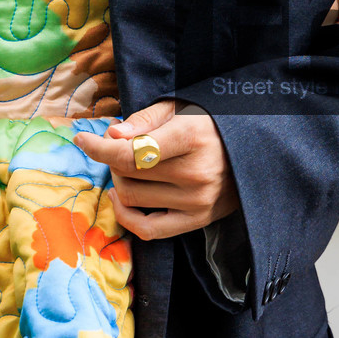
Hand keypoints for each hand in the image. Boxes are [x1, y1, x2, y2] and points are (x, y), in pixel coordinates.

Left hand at [72, 101, 239, 241]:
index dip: (98, 146)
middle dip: (113, 158)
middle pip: (127, 173)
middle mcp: (195, 172)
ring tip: (130, 168)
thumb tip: (112, 135)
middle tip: (122, 147)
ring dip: (119, 181)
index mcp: (192, 137)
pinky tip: (121, 198)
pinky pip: (146, 229)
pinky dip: (125, 216)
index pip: (130, 151)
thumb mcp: (180, 108)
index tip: (82, 138)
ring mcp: (197, 201)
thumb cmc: (211, 124)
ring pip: (130, 197)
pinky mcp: (197, 220)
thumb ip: (144, 120)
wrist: (256, 151)